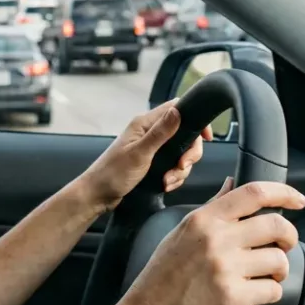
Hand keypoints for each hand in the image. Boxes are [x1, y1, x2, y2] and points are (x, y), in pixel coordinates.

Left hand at [74, 100, 212, 213]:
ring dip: (179, 170)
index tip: (206, 138)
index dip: (195, 120)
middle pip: (184, 135)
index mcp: (145, 124)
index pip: (177, 109)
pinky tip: (165, 185)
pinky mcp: (153, 163)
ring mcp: (152, 148)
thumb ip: (160, 133)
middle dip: (188, 154)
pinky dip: (174, 177)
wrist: (98, 196)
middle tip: (181, 166)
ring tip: (167, 181)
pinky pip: (173, 166)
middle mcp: (149, 132)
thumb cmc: (113, 174)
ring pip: (180, 153)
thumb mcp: (140, 153)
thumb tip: (178, 111)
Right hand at [112, 179, 304, 304]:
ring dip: (279, 270)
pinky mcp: (232, 297)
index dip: (284, 193)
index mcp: (203, 220)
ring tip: (264, 276)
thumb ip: (210, 209)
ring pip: (279, 260)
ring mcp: (225, 268)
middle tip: (283, 246)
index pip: (254, 193)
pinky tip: (253, 295)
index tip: (298, 200)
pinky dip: (269, 294)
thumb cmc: (160, 280)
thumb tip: (231, 184)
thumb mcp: (179, 234)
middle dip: (289, 237)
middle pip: (276, 225)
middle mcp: (215, 239)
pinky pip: (272, 290)